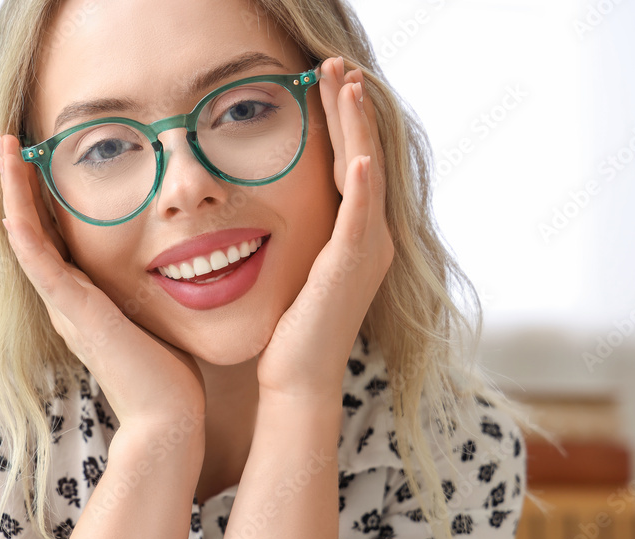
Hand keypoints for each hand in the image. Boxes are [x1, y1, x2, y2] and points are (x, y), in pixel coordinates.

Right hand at [0, 135, 206, 432]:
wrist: (167, 418)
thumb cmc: (170, 374)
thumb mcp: (156, 316)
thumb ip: (151, 291)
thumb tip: (176, 264)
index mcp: (83, 298)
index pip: (54, 235)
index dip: (41, 196)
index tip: (39, 156)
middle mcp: (65, 299)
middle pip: (32, 229)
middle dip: (18, 183)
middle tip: (8, 140)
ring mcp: (65, 306)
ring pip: (26, 237)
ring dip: (13, 192)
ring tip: (4, 147)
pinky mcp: (74, 313)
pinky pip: (39, 263)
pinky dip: (24, 229)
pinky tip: (12, 199)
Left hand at [255, 57, 393, 402]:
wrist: (295, 379)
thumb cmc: (287, 330)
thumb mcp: (292, 270)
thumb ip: (294, 237)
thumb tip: (266, 211)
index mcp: (353, 235)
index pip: (349, 162)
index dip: (341, 120)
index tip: (325, 81)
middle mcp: (368, 237)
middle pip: (363, 155)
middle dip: (350, 108)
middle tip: (338, 65)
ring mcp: (364, 252)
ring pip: (365, 174)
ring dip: (356, 128)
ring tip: (346, 83)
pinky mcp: (351, 269)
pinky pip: (359, 218)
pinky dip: (360, 186)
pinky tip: (356, 155)